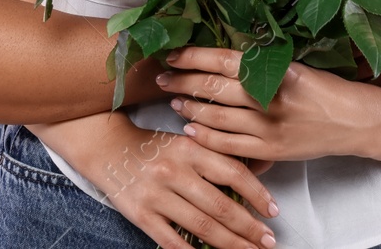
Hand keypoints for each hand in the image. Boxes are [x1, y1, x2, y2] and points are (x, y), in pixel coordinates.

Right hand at [38, 114, 279, 248]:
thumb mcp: (188, 141)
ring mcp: (156, 194)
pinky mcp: (141, 214)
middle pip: (220, 205)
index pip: (232, 172)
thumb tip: (264, 166)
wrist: (106, 147)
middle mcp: (174, 171)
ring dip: (230, 243)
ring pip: (201, 226)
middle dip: (249, 228)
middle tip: (269, 241)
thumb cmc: (154, 146)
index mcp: (190, 148)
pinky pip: (172, 241)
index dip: (257, 194)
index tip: (273, 211)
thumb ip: (221, 153)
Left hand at [157, 47, 369, 162]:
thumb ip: (258, 65)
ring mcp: (268, 127)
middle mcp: (268, 97)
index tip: (172, 55)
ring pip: (216, 117)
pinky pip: (229, 145)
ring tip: (174, 102)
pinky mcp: (271, 151)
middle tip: (161, 78)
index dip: (192, 57)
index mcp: (274, 69)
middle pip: (213, 87)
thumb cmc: (323, 88)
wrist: (354, 121)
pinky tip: (191, 130)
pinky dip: (206, 137)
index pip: (222, 60)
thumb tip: (216, 59)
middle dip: (182, 82)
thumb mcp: (293, 66)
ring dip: (190, 109)